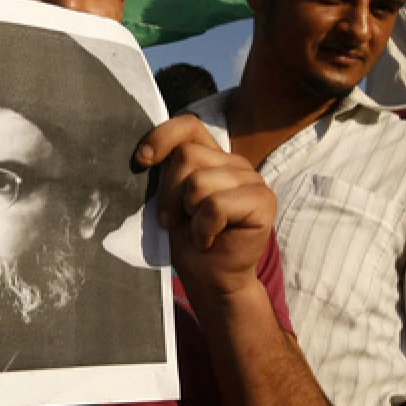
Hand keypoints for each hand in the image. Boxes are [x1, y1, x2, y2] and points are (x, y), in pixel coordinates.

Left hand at [135, 115, 275, 298]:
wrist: (211, 279)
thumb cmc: (188, 240)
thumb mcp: (170, 200)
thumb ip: (167, 172)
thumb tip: (143, 153)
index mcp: (212, 157)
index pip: (188, 125)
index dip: (161, 136)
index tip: (142, 161)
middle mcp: (235, 163)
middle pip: (186, 156)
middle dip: (169, 193)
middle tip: (176, 219)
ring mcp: (253, 180)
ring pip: (198, 182)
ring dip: (188, 215)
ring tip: (197, 231)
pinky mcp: (263, 201)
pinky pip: (215, 206)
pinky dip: (203, 228)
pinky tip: (209, 240)